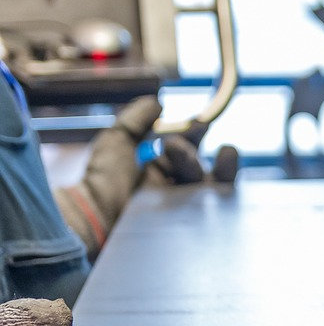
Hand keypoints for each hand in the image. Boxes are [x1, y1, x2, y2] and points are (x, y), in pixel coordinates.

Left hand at [56, 98, 239, 260]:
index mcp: (159, 167)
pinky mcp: (190, 224)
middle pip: (202, 165)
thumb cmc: (102, 178)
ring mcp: (183, 207)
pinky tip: (221, 182)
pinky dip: (225, 192)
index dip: (195, 133)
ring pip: (212, 185)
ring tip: (224, 153)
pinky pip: (215, 208)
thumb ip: (137, 118)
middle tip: (199, 134)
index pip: (186, 147)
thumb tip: (158, 102)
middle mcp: (173, 186)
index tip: (201, 121)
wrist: (96, 212)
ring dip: (222, 168)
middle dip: (204, 148)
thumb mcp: (118, 138)